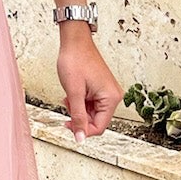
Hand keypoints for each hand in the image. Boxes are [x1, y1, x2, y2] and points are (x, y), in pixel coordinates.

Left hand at [56, 28, 121, 142]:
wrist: (74, 41)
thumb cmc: (75, 60)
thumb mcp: (74, 93)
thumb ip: (77, 117)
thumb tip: (80, 138)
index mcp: (111, 98)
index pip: (99, 127)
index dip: (83, 130)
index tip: (69, 126)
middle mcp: (113, 95)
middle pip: (96, 121)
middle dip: (79, 117)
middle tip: (67, 107)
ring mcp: (107, 91)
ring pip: (92, 113)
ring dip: (78, 109)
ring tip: (69, 97)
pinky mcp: (101, 88)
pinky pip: (91, 104)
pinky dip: (80, 102)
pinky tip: (73, 94)